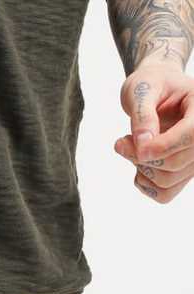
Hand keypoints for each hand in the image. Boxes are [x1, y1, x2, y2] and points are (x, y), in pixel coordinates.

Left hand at [114, 59, 193, 202]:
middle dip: (141, 157)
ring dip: (140, 170)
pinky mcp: (184, 174)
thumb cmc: (151, 85)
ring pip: (168, 182)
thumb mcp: (142, 88)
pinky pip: (164, 195)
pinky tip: (139, 163)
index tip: (129, 144)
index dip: (161, 146)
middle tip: (121, 142)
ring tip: (130, 147)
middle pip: (175, 164)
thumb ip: (142, 113)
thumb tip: (143, 143)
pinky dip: (145, 184)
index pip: (191, 136)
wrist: (157, 91)